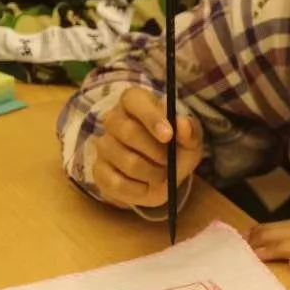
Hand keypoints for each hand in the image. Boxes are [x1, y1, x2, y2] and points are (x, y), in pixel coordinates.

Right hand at [93, 86, 203, 207]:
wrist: (163, 177)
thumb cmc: (175, 149)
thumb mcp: (190, 140)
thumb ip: (190, 131)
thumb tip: (183, 124)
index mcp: (135, 102)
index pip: (134, 99)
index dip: (151, 117)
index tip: (169, 136)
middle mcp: (113, 119)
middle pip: (128, 131)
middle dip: (156, 152)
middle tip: (169, 161)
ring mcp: (103, 145)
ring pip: (128, 162)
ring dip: (152, 173)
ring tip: (161, 174)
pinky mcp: (99, 171)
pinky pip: (118, 184)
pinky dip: (140, 190)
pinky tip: (146, 186)